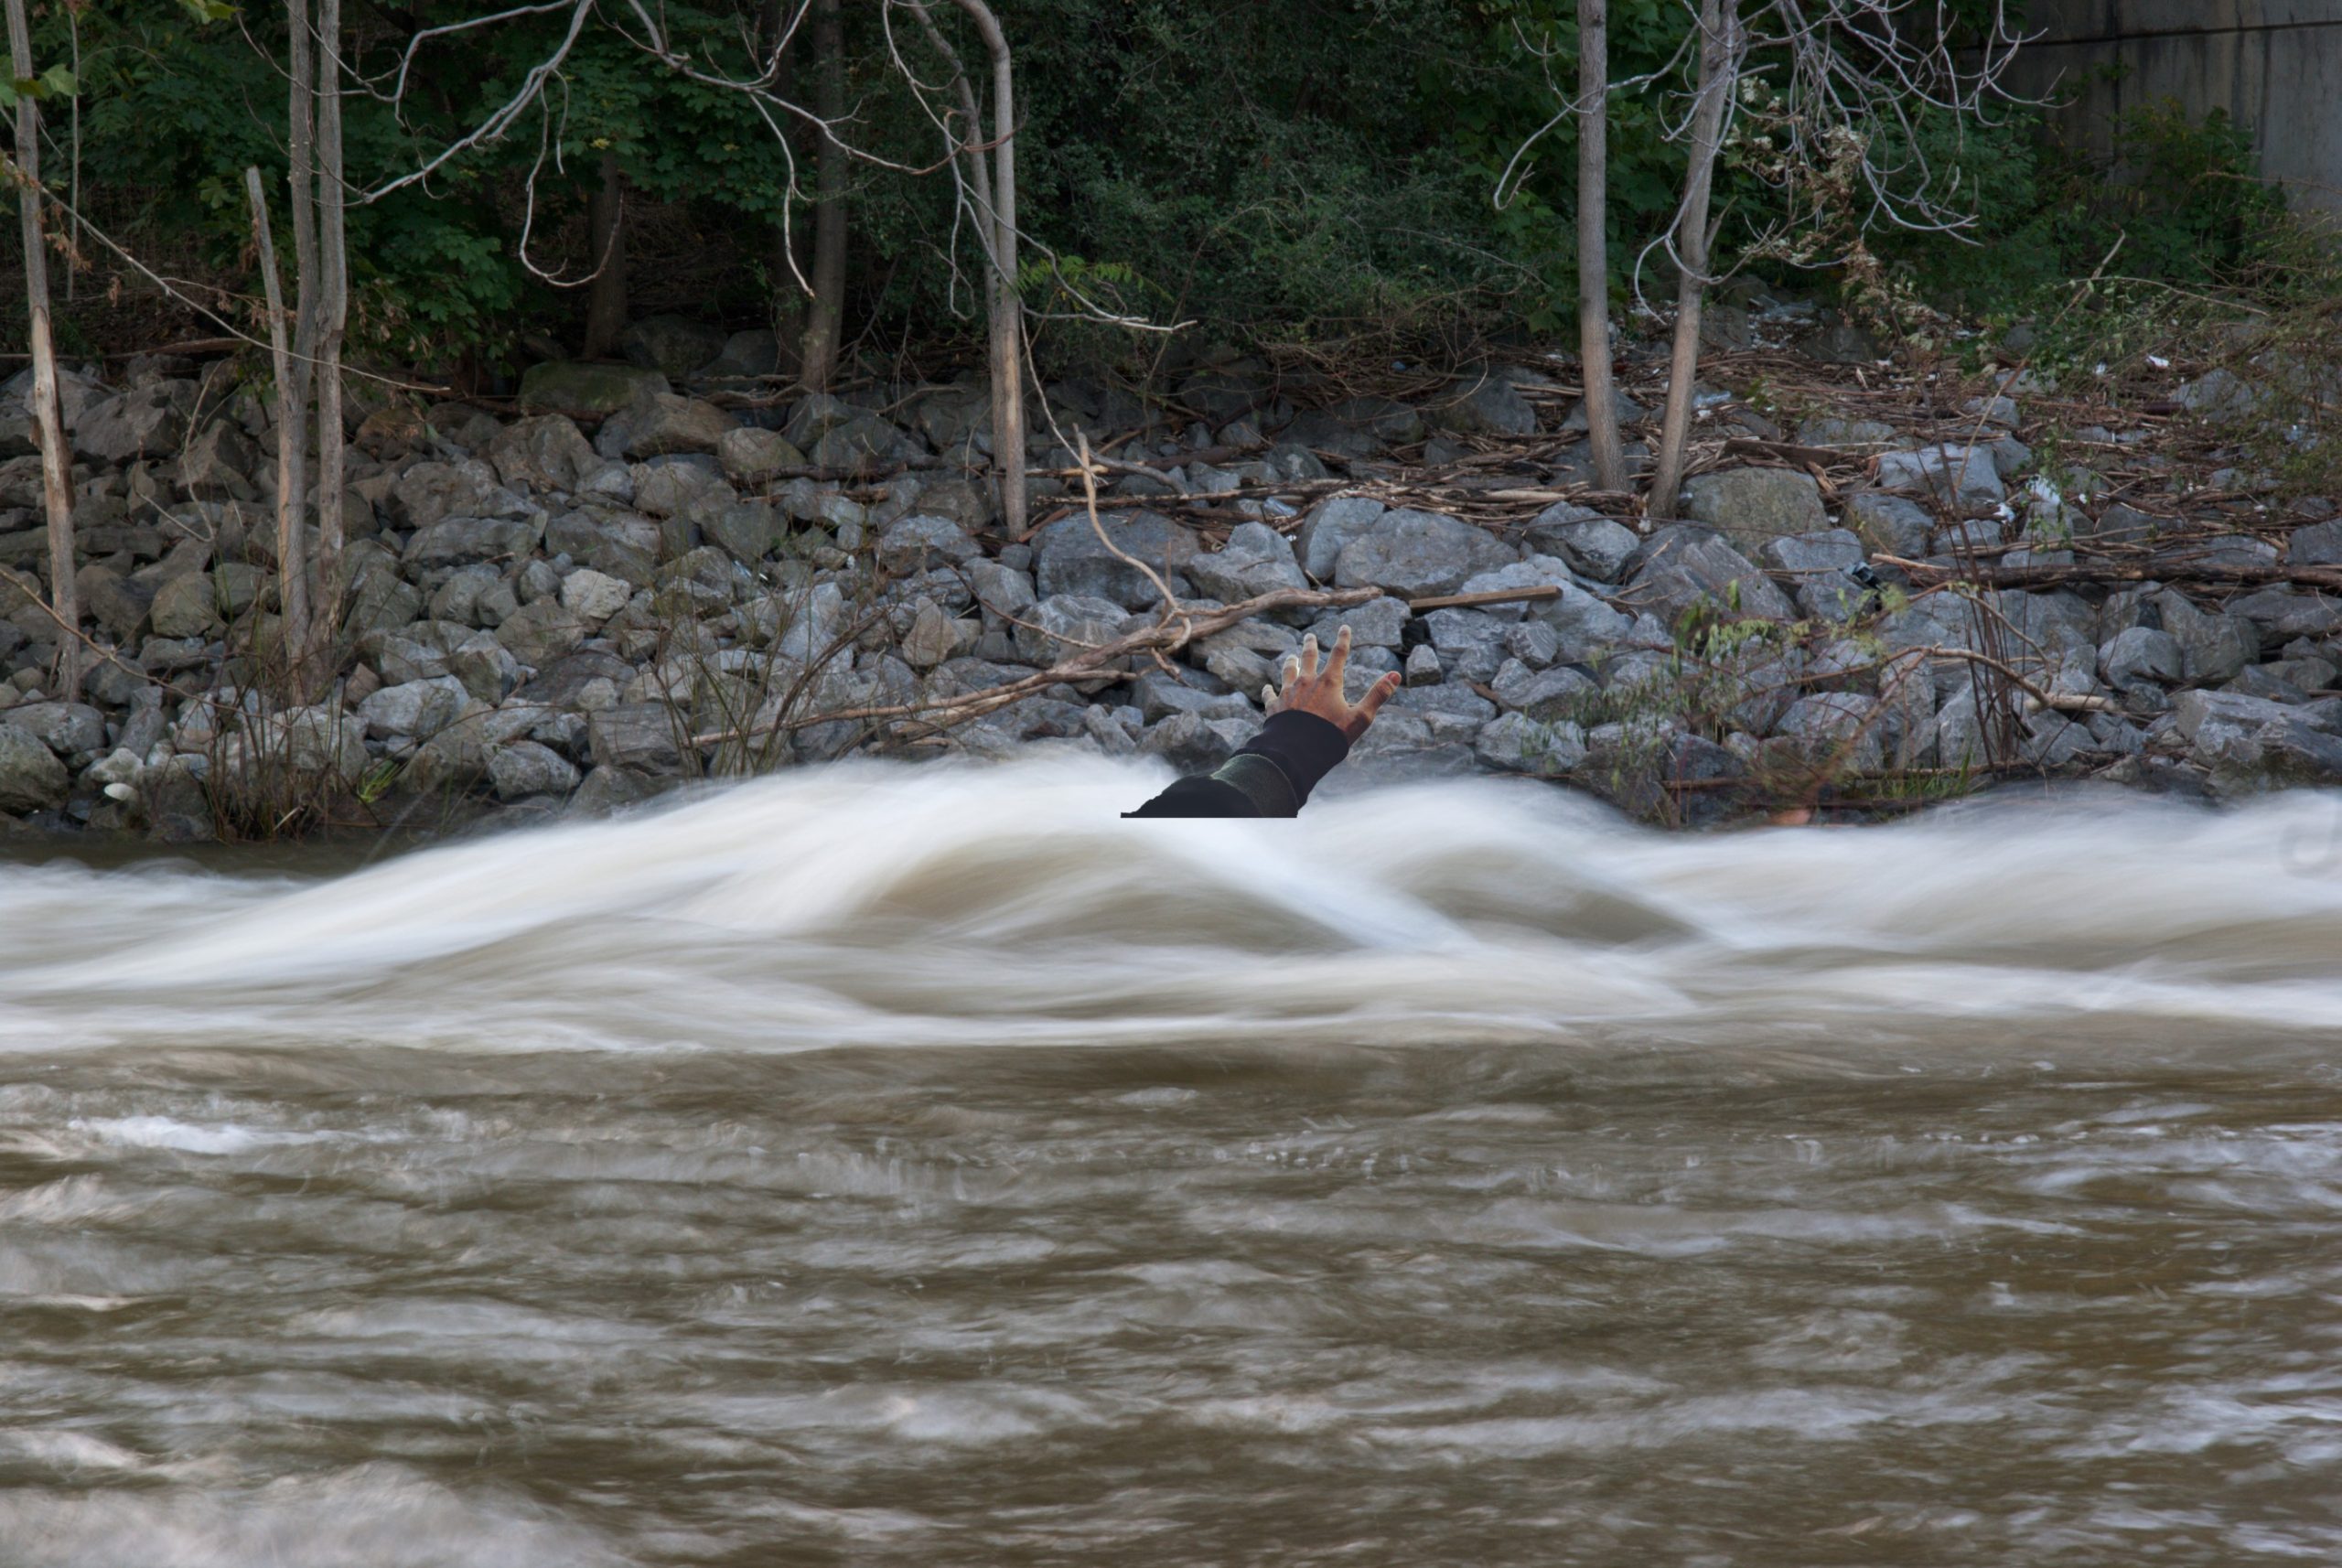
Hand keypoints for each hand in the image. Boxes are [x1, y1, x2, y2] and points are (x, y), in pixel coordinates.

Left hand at [1262, 624, 1401, 741]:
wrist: (1298, 752)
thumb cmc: (1331, 736)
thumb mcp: (1360, 717)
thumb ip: (1378, 695)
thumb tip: (1396, 675)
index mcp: (1329, 682)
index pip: (1339, 654)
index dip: (1343, 639)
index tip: (1344, 627)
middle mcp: (1307, 682)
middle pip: (1308, 657)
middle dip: (1310, 645)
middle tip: (1310, 637)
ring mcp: (1288, 693)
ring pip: (1288, 671)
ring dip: (1290, 663)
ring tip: (1290, 656)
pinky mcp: (1274, 707)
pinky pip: (1270, 694)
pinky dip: (1269, 690)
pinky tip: (1268, 687)